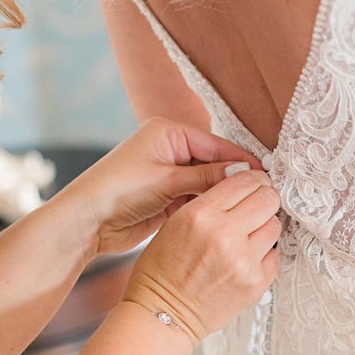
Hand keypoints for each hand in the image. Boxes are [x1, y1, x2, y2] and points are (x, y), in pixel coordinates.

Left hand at [63, 118, 262, 256]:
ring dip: (223, 195)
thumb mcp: (167, 180)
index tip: (267, 176)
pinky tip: (229, 218)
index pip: (216, 144)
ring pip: (207, 183)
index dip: (240, 160)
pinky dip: (209, 207)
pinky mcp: (167, 198)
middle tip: (266, 195)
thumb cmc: (118, 190)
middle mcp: (169, 149)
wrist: (86, 222)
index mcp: (168, 132)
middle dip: (234, 179)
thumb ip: (207, 177)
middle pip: (214, 163)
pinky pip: (196, 199)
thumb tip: (246, 172)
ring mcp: (168, 174)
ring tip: (252, 209)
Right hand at [125, 168, 282, 342]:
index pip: (245, 181)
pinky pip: (274, 256)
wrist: (162, 313)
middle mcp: (224, 235)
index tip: (254, 186)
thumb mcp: (175, 223)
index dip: (253, 181)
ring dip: (264, 228)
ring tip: (247, 238)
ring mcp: (243, 261)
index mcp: (200, 215)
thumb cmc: (163, 269)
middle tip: (257, 208)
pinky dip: (264, 256)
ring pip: (274, 226)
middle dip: (264, 200)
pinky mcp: (255, 283)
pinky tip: (244, 261)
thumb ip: (210, 203)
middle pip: (268, 199)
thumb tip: (246, 189)